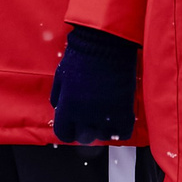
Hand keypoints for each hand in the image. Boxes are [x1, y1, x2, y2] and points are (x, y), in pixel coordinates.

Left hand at [50, 25, 139, 144]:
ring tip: (105, 115)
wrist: (105, 44)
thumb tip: (58, 108)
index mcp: (68, 106)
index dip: (68, 131)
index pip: (63, 134)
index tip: (74, 126)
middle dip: (85, 129)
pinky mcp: (124, 111)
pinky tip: (118, 119)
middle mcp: (85, 114)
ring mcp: (105, 114)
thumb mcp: (61, 76)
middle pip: (84, 137)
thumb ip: (58, 96)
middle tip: (90, 119)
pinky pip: (122, 133)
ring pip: (103, 136)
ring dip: (103, 128)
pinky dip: (120, 129)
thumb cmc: (82, 56)